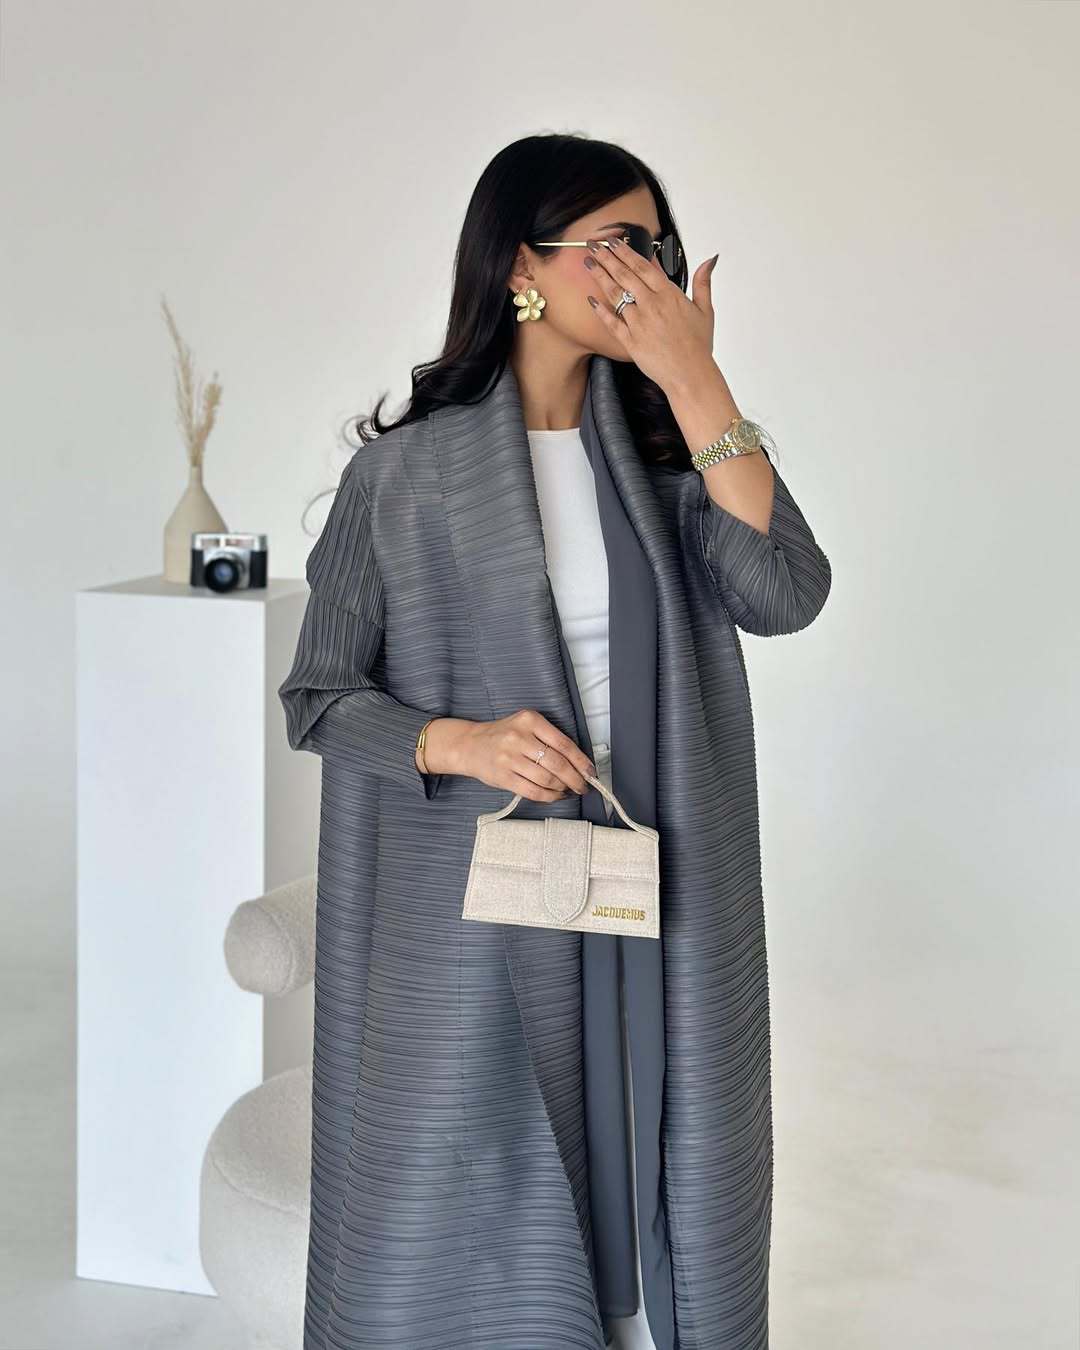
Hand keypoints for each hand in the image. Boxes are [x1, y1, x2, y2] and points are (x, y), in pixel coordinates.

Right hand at [426, 710, 594, 802]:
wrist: (469, 744)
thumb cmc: (503, 736)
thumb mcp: (526, 725)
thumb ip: (549, 738)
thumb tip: (579, 762)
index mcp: (530, 720)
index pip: (564, 743)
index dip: (581, 761)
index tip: (590, 771)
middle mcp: (519, 737)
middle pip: (557, 763)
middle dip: (575, 779)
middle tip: (583, 786)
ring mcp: (509, 758)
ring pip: (547, 779)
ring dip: (563, 789)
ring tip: (569, 790)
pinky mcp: (503, 777)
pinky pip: (533, 791)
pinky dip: (549, 796)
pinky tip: (555, 795)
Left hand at [584, 235, 719, 394]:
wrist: (690, 375)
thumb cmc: (698, 346)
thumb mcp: (705, 311)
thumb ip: (703, 282)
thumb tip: (710, 260)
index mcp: (669, 295)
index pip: (643, 266)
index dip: (626, 252)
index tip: (614, 241)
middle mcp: (652, 305)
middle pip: (625, 275)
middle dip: (607, 257)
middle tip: (593, 245)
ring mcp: (639, 323)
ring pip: (615, 295)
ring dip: (600, 277)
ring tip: (588, 264)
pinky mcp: (630, 341)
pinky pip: (611, 322)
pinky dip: (600, 310)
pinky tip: (591, 299)